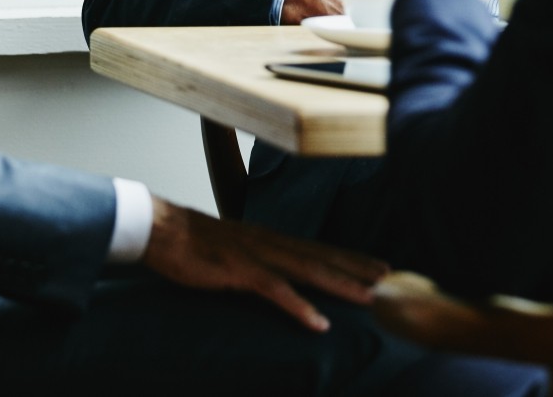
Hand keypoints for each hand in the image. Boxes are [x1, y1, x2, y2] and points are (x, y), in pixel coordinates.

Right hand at [141, 198, 385, 331]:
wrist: (161, 229)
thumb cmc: (191, 242)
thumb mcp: (231, 249)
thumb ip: (253, 260)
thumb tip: (269, 274)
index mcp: (269, 239)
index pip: (318, 248)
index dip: (350, 257)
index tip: (379, 266)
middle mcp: (270, 243)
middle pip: (323, 257)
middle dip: (358, 269)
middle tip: (391, 279)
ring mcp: (257, 255)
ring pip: (309, 271)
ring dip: (342, 285)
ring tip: (371, 298)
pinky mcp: (240, 271)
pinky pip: (276, 291)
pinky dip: (300, 307)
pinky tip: (319, 323)